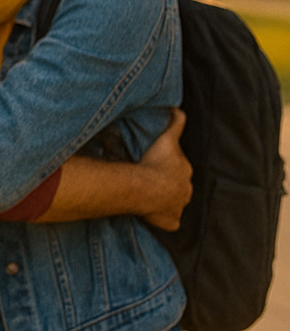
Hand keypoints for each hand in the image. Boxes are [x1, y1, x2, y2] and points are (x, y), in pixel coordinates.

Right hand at [137, 108, 191, 230]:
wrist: (145, 186)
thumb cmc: (155, 162)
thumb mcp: (166, 138)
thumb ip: (175, 123)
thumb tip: (178, 108)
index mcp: (186, 171)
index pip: (180, 168)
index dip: (169, 167)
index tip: (156, 165)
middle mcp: (186, 190)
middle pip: (179, 187)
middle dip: (168, 185)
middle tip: (150, 181)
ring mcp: (179, 207)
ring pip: (174, 204)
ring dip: (165, 202)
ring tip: (149, 197)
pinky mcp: (170, 221)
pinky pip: (169, 222)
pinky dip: (163, 219)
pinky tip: (153, 215)